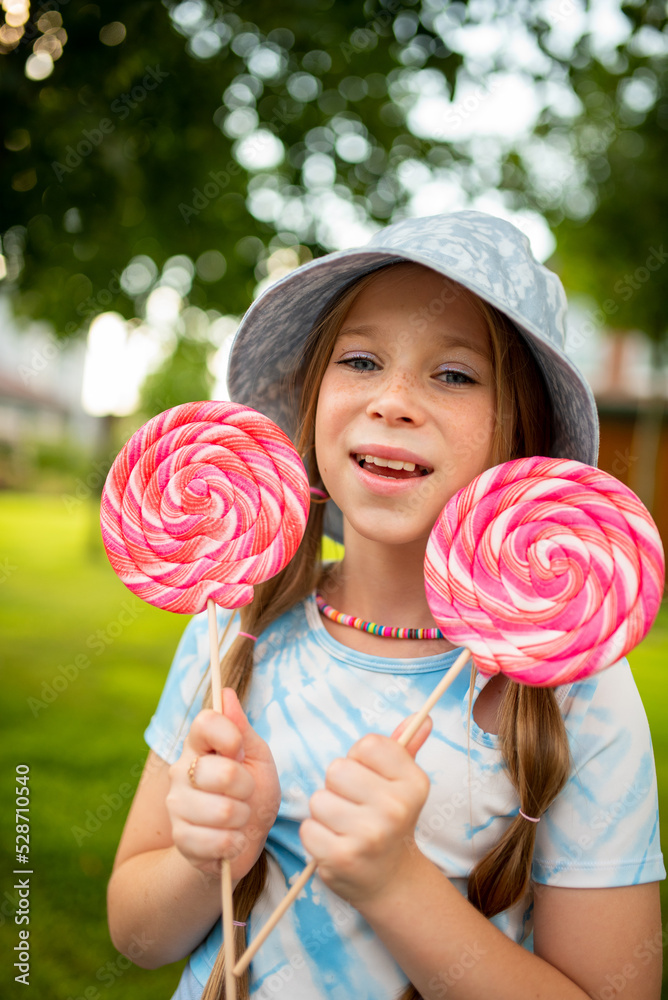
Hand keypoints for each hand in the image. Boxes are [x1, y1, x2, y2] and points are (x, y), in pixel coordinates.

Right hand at [166, 689, 280, 878]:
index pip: (205, 722)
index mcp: (199, 745)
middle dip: (248, 787)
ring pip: (224, 810)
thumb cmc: (252, 796)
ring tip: (238, 818)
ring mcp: (177, 805)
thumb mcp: (257, 759)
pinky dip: (234, 843)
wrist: (239, 842)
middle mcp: (181, 771)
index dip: (231, 737)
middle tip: (245, 793)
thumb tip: (226, 692)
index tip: (240, 751)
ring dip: (243, 819)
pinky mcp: (180, 838)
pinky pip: (219, 841)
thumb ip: (242, 729)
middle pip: (224, 772)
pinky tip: (231, 840)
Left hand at [300, 716, 431, 905]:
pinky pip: (308, 828)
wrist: (391, 880)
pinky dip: (316, 836)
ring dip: (325, 812)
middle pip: (337, 768)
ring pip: (319, 799)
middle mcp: (396, 808)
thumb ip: (406, 747)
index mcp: (413, 783)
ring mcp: (369, 835)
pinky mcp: (342, 858)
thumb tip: (424, 716)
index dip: (360, 759)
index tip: (369, 779)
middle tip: (354, 805)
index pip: (368, 744)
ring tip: (344, 826)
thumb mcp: (403, 784)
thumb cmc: (390, 821)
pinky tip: (335, 844)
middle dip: (338, 786)